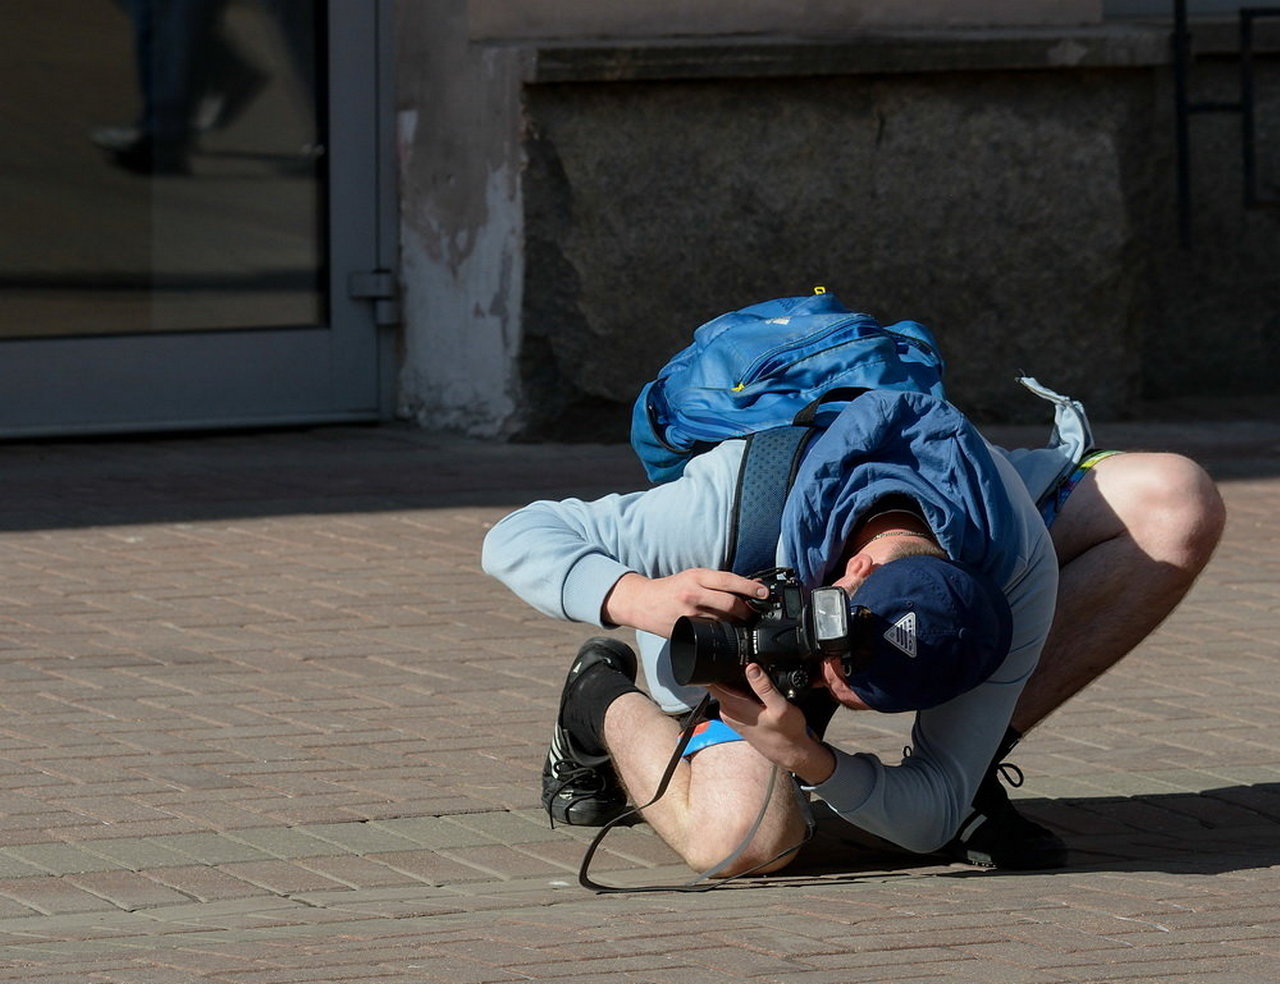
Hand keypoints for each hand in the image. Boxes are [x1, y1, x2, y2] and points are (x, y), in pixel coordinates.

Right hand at [602, 568, 767, 637]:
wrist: (643, 602)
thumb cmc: (671, 588)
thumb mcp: (694, 577)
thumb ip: (719, 581)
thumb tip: (749, 584)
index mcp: (697, 576)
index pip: (729, 580)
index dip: (750, 587)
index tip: (764, 593)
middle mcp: (693, 593)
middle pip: (730, 603)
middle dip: (747, 610)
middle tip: (754, 613)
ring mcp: (689, 613)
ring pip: (723, 619)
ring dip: (737, 622)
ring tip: (744, 622)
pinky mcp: (686, 628)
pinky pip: (711, 631)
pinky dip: (723, 631)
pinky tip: (728, 632)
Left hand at [709, 664, 835, 785]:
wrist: (790, 753)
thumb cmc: (787, 734)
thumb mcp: (780, 707)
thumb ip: (764, 687)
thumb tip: (751, 667)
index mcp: (734, 705)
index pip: (711, 682)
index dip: (716, 667)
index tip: (729, 659)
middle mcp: (728, 711)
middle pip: (719, 682)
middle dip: (730, 672)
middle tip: (752, 670)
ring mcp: (731, 715)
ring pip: (727, 689)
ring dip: (738, 682)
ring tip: (758, 684)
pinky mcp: (737, 718)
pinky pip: (733, 697)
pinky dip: (743, 692)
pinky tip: (758, 695)